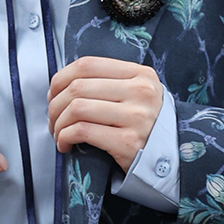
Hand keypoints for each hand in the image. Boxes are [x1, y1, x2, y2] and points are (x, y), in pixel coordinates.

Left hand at [47, 56, 162, 173]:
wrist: (170, 158)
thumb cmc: (146, 126)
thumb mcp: (137, 95)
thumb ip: (109, 83)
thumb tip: (63, 85)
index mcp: (140, 74)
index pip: (88, 65)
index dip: (61, 78)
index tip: (53, 94)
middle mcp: (141, 92)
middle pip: (78, 87)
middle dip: (55, 105)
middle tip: (52, 119)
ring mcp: (136, 116)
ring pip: (77, 108)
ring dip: (58, 123)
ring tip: (59, 133)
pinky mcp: (128, 141)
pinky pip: (83, 131)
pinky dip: (65, 137)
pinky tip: (66, 144)